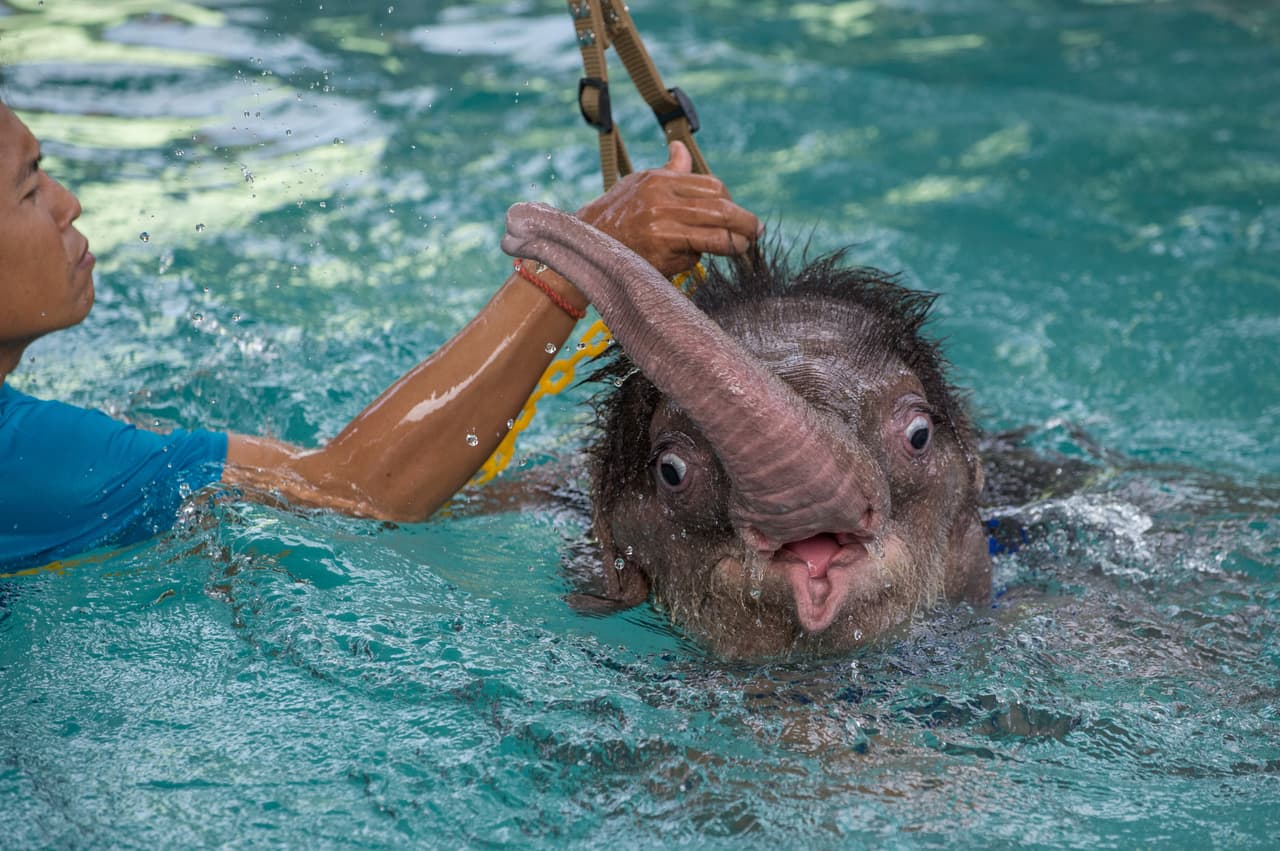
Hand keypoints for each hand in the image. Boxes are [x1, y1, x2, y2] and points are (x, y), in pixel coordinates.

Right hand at [575, 142, 761, 278]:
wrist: (585, 244)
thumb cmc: (616, 214)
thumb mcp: (639, 183)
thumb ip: (669, 171)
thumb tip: (681, 148)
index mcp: (660, 181)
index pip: (712, 186)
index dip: (730, 200)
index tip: (738, 212)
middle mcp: (662, 201)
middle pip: (721, 209)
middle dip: (744, 221)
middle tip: (756, 231)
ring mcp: (662, 228)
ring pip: (716, 234)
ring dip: (735, 243)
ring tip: (743, 246)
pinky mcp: (661, 253)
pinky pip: (695, 255)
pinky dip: (701, 257)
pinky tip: (698, 257)